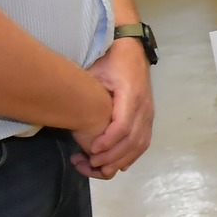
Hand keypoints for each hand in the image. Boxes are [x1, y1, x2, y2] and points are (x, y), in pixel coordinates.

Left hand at [73, 37, 153, 179]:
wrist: (132, 49)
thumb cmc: (110, 58)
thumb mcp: (96, 69)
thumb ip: (87, 91)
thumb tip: (68, 111)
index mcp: (131, 95)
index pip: (123, 126)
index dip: (108, 141)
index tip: (91, 150)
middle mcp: (144, 107)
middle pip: (133, 141)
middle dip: (111, 157)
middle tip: (89, 163)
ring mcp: (148, 114)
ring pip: (140, 145)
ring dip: (120, 160)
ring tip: (97, 167)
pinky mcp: (148, 118)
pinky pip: (143, 143)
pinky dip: (130, 156)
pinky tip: (113, 164)